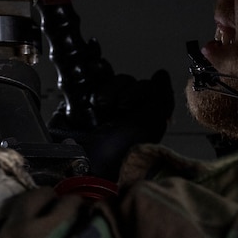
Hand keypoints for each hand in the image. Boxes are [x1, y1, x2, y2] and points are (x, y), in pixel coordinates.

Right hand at [49, 69, 174, 179]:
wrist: (83, 163)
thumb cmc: (120, 150)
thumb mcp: (150, 124)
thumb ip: (162, 97)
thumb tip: (162, 74)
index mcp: (140, 118)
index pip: (143, 88)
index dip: (139, 90)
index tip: (132, 104)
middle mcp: (120, 114)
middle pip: (124, 82)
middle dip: (121, 91)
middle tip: (117, 108)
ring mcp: (97, 110)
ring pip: (106, 81)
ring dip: (105, 92)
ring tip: (99, 108)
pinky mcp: (76, 106)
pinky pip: (84, 84)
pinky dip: (87, 86)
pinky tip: (89, 99)